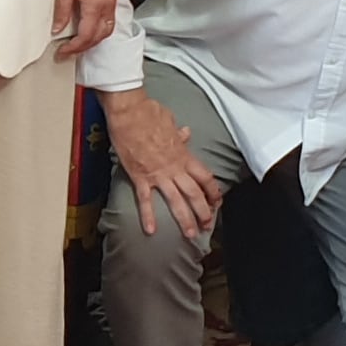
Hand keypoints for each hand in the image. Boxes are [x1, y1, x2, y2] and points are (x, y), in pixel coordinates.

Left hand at [50, 0, 119, 59]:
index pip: (87, 36)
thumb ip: (62, 8)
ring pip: (107, 28)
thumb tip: (58, 28)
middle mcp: (107, 4)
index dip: (74, 48)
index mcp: (95, 4)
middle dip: (84, 47)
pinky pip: (109, 17)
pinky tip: (88, 25)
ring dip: (93, 38)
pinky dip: (98, 27)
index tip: (62, 53)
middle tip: (68, 51)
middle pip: (99, 35)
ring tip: (78, 42)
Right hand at [101, 86, 219, 241]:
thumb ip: (178, 132)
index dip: (213, 191)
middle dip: (203, 212)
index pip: (205, 177)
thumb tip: (185, 133)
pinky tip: (151, 230)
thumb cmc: (148, 112)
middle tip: (207, 226)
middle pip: (195, 193)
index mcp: (183, 154)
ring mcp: (158, 174)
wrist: (129, 111)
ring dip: (184, 219)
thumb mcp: (169, 120)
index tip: (217, 202)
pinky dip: (148, 216)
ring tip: (190, 234)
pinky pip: (145, 200)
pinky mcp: (140, 176)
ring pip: (176, 201)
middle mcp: (174, 167)